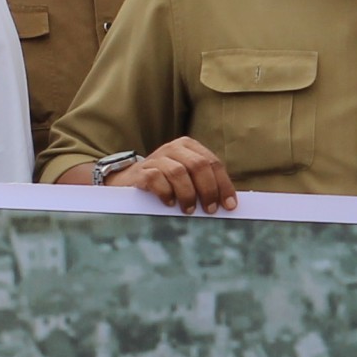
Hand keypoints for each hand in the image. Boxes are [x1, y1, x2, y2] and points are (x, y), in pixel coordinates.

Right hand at [105, 138, 236, 215]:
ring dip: (188, 194)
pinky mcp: (141, 171)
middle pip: (198, 165)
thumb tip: (227, 204)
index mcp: (189, 147)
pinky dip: (166, 193)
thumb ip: (204, 184)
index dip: (223, 185)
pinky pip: (156, 178)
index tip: (229, 205)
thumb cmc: (164, 182)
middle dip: (208, 190)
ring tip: (189, 210)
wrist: (127, 181)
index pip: (213, 163)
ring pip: (179, 172)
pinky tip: (169, 203)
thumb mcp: (186, 178)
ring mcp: (156, 158)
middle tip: (210, 210)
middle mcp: (173, 148)